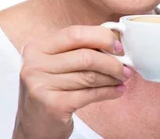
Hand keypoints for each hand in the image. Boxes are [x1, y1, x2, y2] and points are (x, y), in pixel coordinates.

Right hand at [12, 25, 131, 138]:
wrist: (34, 126)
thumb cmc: (50, 91)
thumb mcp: (56, 65)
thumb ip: (78, 50)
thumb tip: (114, 44)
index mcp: (36, 48)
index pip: (75, 34)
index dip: (101, 37)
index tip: (118, 46)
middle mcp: (34, 64)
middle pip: (85, 56)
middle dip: (112, 62)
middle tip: (126, 67)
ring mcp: (41, 85)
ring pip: (89, 76)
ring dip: (112, 78)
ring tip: (122, 79)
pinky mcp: (52, 105)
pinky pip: (90, 94)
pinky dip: (108, 92)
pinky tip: (117, 91)